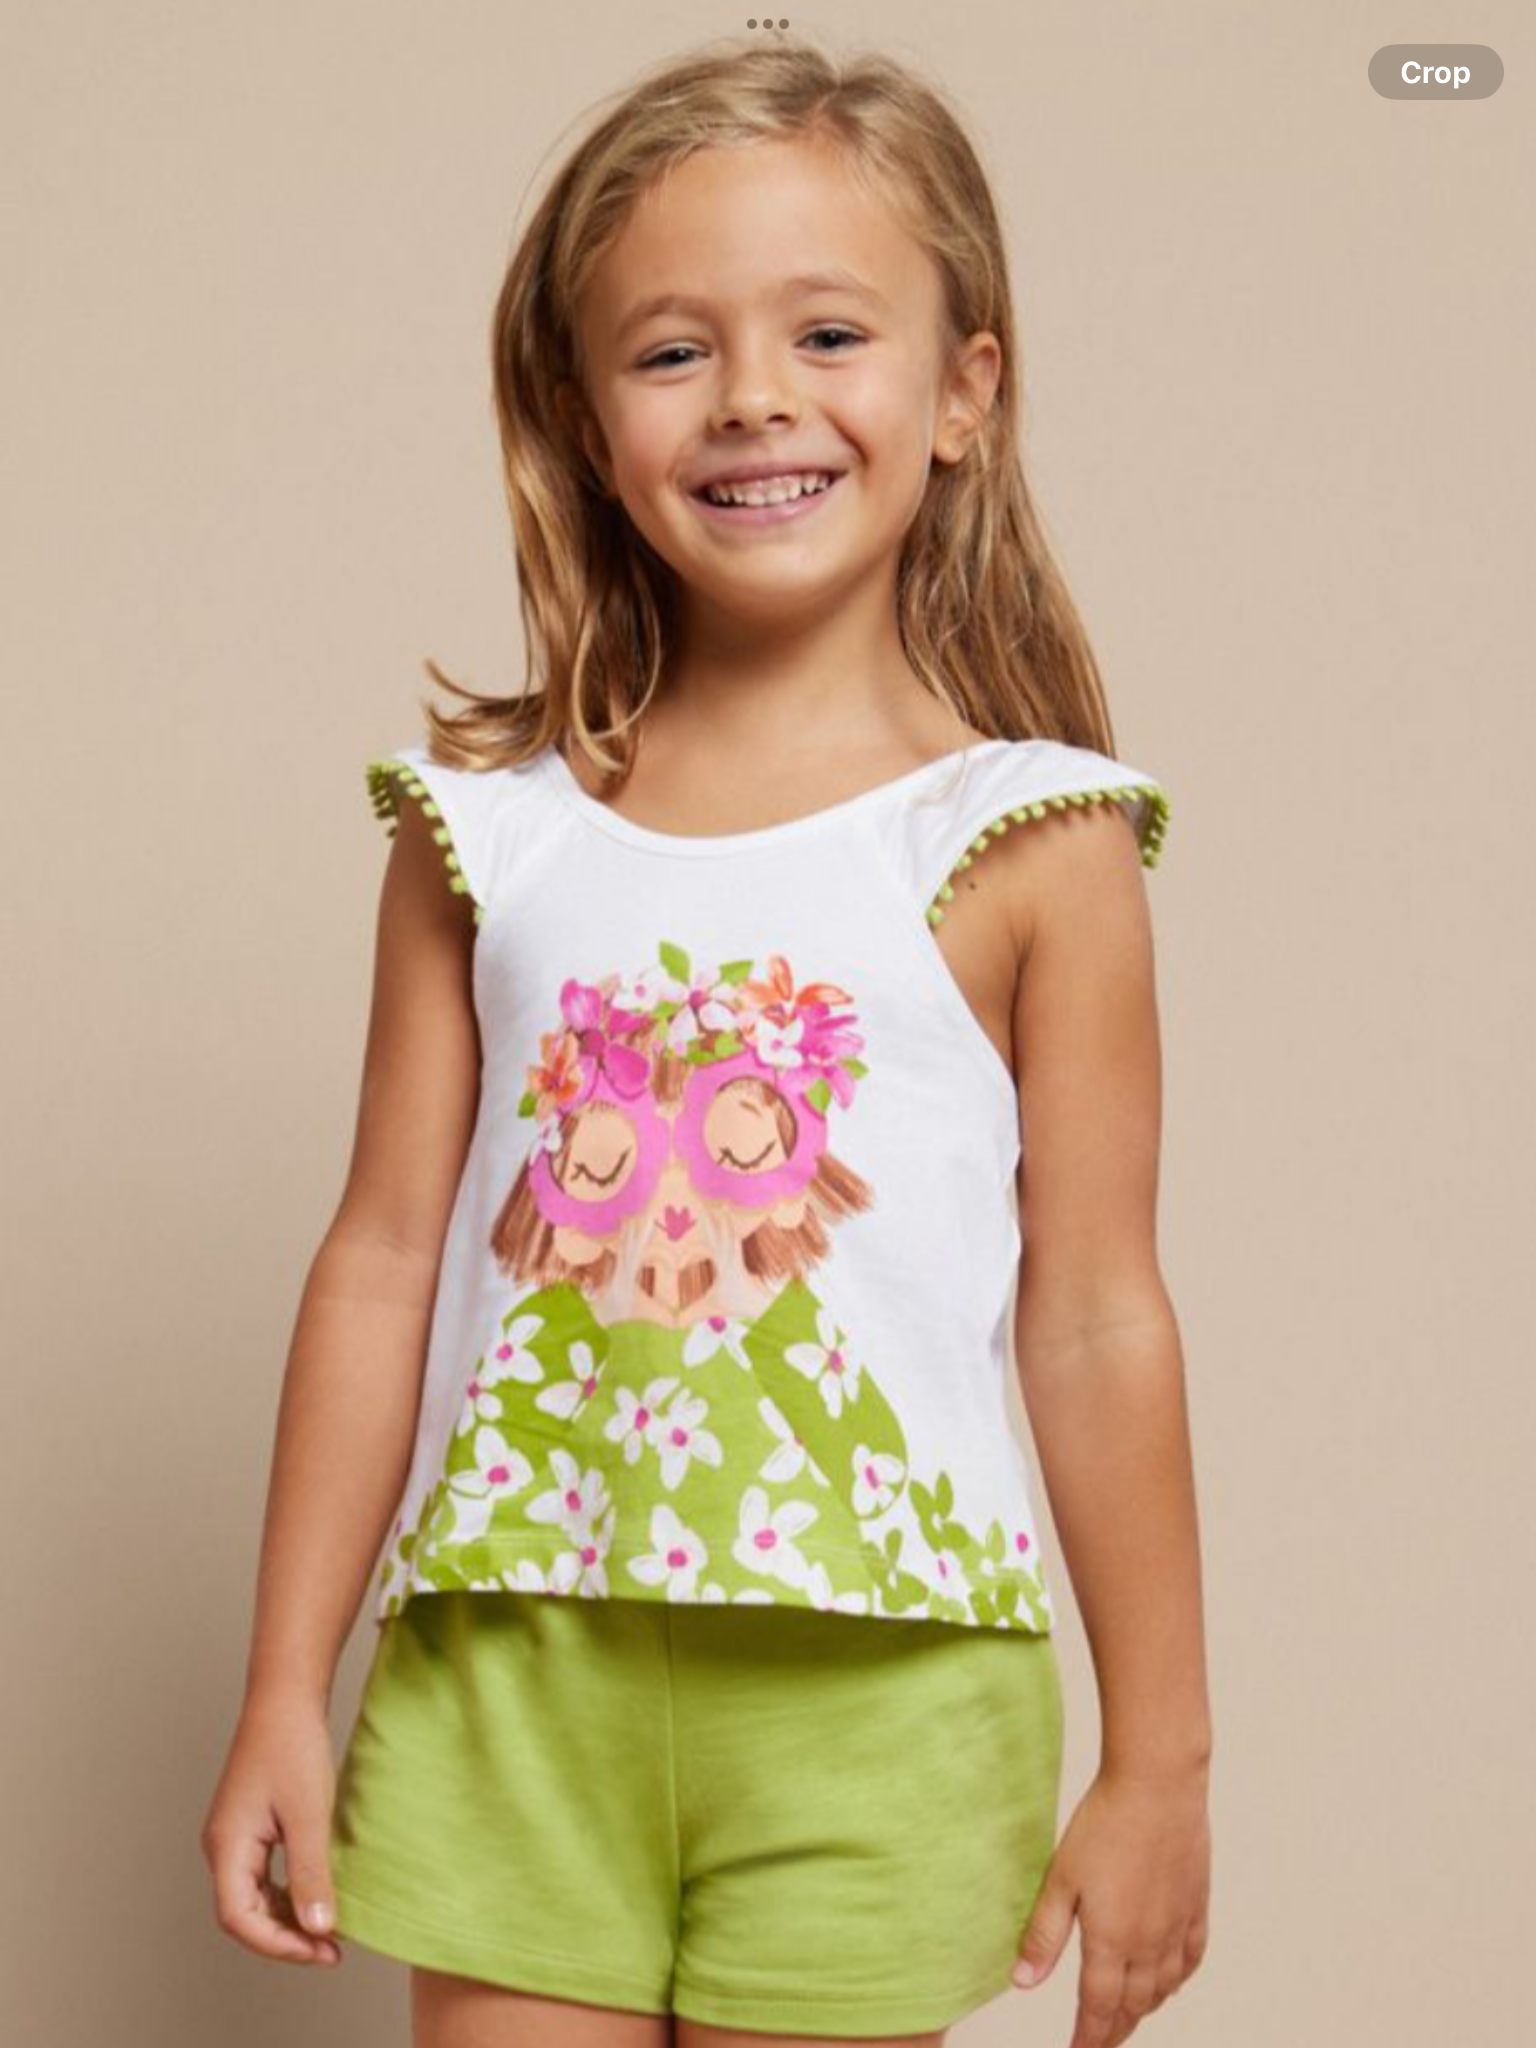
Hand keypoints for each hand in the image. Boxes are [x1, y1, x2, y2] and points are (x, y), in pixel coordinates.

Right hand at [200, 1690, 344, 1966]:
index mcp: (226, 1846)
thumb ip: (311, 1873)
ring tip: (329, 1929)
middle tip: (331, 1949)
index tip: (319, 1950)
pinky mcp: (250, 1826)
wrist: (286, 1696)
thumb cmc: (293, 1745)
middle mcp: (222, 1846)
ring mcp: (234, 1836)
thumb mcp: (309, 1814)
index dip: (277, 1944)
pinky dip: (287, 1894)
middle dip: (286, 1937)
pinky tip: (318, 1896)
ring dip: (288, 1918)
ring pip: (254, 1897)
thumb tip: (318, 1928)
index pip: (239, 1918)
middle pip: (244, 1914)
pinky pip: (263, 1876)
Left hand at [1011, 1761, 1210, 2046]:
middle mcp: (1149, 1943)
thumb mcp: (1060, 1878)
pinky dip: (1178, 1979)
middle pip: (1133, 2005)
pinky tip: (1169, 1980)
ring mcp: (1178, 1925)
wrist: (1158, 1784)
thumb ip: (1043, 1935)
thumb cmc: (1105, 1824)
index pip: (1098, 2008)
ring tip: (1126, 2016)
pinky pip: (1191, 1958)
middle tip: (1097, 2042)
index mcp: (1112, 1941)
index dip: (1087, 2038)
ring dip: (1143, 2008)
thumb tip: (1022, 1984)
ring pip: (1163, 1987)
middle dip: (1113, 2030)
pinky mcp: (1196, 1903)